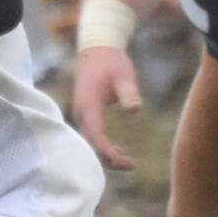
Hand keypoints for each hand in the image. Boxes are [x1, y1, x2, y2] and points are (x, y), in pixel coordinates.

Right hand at [71, 43, 142, 169]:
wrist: (97, 50)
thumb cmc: (112, 62)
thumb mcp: (124, 75)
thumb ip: (129, 93)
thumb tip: (135, 109)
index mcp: (89, 104)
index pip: (95, 134)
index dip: (107, 151)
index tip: (123, 161)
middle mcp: (82, 111)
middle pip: (91, 143)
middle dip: (109, 158)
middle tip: (131, 166)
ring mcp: (82, 113)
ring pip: (91, 141)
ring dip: (107, 154)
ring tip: (129, 163)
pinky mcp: (87, 114)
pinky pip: (93, 135)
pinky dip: (105, 146)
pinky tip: (121, 152)